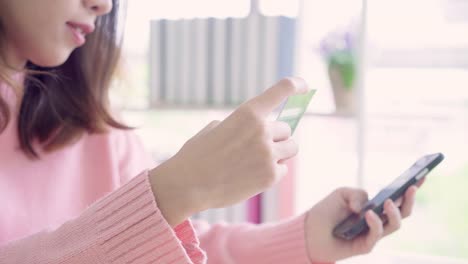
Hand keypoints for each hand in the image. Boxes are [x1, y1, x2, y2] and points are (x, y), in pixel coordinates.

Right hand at [149, 77, 309, 225]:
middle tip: (257, 147)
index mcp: (248, 113)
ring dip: (279, 152)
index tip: (304, 86)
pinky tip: (252, 176)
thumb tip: (263, 130)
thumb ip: (242, 124)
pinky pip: (283, 169)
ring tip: (256, 161)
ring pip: (291, 148)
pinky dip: (272, 172)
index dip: (296, 85)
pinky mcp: (271, 176)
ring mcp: (268, 153)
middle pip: (286, 129)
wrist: (187, 185)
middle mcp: (262, 130)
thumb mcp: (216, 128)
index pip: (280, 90)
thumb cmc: (197, 155)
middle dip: (275, 136)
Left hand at [304, 180, 423, 262]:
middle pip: (403, 212)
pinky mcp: (365, 245)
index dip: (411, 188)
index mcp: (374, 206)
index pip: (397, 197)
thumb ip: (357, 194)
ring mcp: (373, 234)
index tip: (422, 174)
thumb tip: (368, 207)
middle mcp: (377, 220)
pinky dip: (375, 223)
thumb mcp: (340, 194)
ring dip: (394, 212)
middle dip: (410, 199)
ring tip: (387, 202)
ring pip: (395, 225)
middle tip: (411, 186)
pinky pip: (376, 235)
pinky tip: (368, 214)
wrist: (308, 232)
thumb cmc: (325, 212)